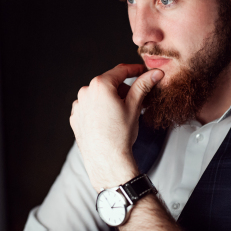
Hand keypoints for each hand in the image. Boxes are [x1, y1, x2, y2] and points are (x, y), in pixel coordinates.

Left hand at [70, 63, 163, 191]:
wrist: (107, 161)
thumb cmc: (120, 134)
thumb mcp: (135, 106)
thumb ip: (144, 85)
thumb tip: (156, 73)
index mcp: (100, 85)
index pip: (121, 70)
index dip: (135, 70)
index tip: (144, 72)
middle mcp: (85, 91)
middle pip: (109, 83)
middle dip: (123, 90)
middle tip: (135, 103)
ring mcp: (78, 105)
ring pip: (99, 95)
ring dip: (110, 100)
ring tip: (120, 116)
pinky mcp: (75, 117)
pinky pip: (89, 107)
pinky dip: (99, 110)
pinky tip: (107, 122)